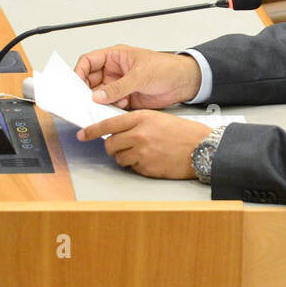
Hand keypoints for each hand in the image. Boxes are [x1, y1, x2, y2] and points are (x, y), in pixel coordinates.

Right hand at [73, 44, 200, 109]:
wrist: (184, 83)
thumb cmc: (167, 68)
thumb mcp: (140, 75)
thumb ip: (118, 87)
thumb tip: (98, 95)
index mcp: (115, 57)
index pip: (88, 62)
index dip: (79, 72)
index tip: (75, 85)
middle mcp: (115, 71)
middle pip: (90, 81)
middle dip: (86, 91)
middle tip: (83, 102)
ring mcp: (120, 85)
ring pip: (100, 95)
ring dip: (99, 103)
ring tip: (99, 108)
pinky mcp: (126, 99)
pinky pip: (111, 105)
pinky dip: (110, 110)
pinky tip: (115, 110)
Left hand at [77, 110, 211, 178]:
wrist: (202, 148)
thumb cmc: (184, 133)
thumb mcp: (158, 118)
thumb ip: (136, 123)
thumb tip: (117, 131)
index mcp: (142, 118)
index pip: (108, 124)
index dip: (92, 130)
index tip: (83, 134)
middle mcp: (140, 135)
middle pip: (110, 144)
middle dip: (112, 147)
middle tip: (121, 147)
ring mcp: (143, 152)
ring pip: (119, 158)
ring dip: (125, 158)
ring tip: (142, 153)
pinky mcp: (147, 168)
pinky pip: (132, 168)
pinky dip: (138, 166)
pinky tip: (151, 160)